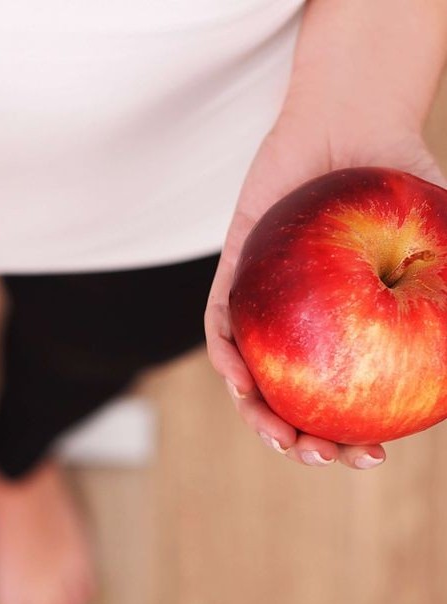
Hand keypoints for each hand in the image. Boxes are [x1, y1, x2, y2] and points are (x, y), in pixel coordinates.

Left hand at [205, 108, 446, 468]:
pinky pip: (220, 323)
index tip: (372, 457)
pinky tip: (241, 377)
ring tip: (281, 436)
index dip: (356, 438)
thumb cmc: (404, 184)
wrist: (353, 124)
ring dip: (259, 412)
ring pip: (252, 375)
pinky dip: (227, 354)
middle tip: (320, 456)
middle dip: (303, 439)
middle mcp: (305, 328)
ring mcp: (266, 307)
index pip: (348, 401)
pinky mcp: (233, 276)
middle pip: (295, 400)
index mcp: (350, 333)